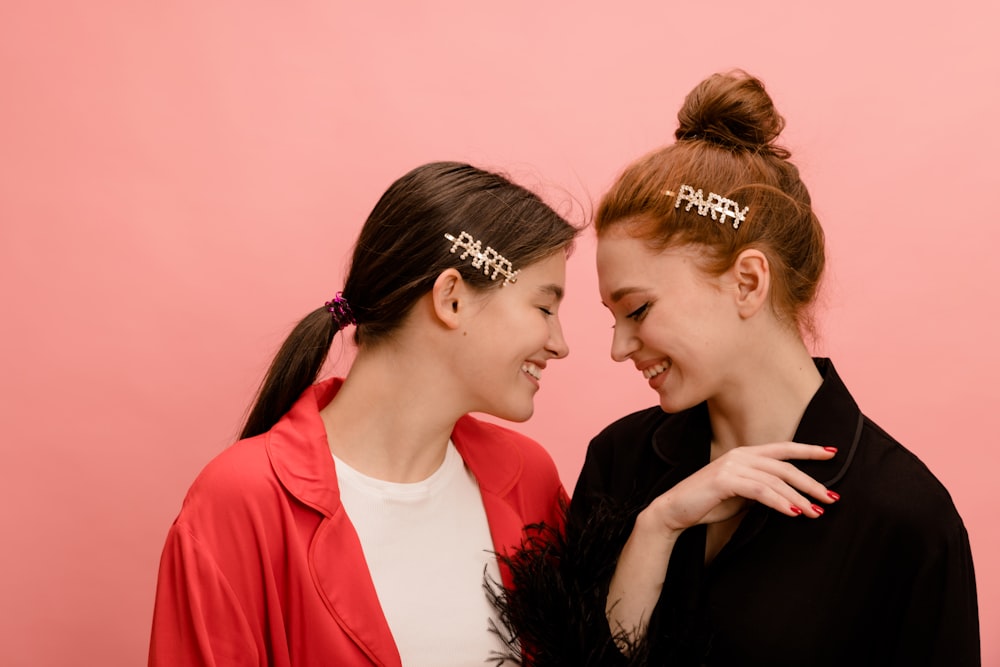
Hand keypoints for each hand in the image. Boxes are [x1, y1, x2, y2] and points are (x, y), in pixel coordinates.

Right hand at [644, 442, 837, 534]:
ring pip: (776, 480)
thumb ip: (761, 490)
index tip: (832, 453)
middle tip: (832, 497)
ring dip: (799, 498)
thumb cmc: (707, 504)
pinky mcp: (725, 480)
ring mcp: (732, 466)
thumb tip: (788, 497)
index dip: (808, 450)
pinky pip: (760, 491)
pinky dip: (779, 502)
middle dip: (811, 482)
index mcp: (745, 454)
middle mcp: (740, 455)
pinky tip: (793, 512)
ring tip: (816, 512)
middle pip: (785, 466)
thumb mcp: (741, 495)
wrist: (674, 511)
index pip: (783, 449)